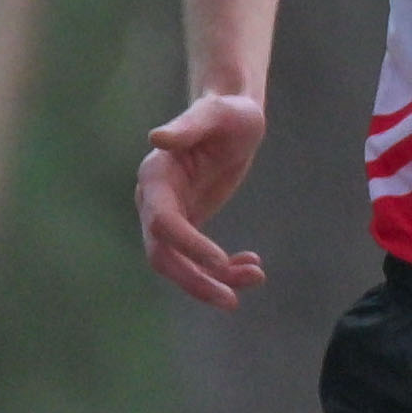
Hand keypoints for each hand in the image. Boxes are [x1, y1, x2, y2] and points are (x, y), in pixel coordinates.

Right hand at [139, 91, 269, 308]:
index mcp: (156, 176)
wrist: (234, 116)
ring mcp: (171, 214)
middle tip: (231, 301)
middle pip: (162, 254)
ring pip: (181, 263)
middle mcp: (155, 200)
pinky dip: (224, 268)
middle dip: (194, 280)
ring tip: (256, 277)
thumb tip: (157, 138)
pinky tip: (253, 264)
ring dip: (214, 279)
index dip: (188, 245)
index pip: (163, 221)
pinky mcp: (190, 222)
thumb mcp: (215, 114)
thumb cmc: (226, 111)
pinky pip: (199, 257)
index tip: (220, 261)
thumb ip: (188, 127)